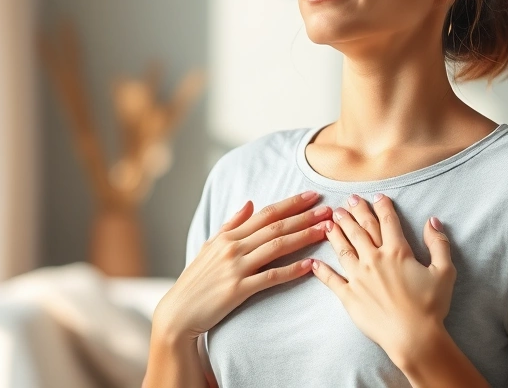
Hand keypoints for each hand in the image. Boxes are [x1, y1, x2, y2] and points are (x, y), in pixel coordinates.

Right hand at [153, 190, 332, 340]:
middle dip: (304, 216)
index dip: (291, 204)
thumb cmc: (196, 280)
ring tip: (324, 231)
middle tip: (328, 209)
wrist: (179, 311)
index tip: (311, 196)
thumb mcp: (209, 246)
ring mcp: (236, 268)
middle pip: (275, 226)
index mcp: (228, 235)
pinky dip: (291, 270)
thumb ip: (230, 224)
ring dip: (303, 237)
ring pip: (276, 247)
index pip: (265, 214)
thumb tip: (249, 203)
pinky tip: (310, 265)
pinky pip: (270, 277)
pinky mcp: (238, 290)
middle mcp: (233, 247)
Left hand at [310, 193, 455, 368]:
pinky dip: (321, 270)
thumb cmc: (431, 306)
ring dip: (336, 232)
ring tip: (330, 220)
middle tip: (348, 201)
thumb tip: (432, 220)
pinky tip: (313, 262)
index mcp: (397, 252)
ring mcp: (358, 277)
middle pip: (361, 229)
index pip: (388, 222)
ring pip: (344, 248)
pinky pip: (332, 280)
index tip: (377, 196)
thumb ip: (439, 244)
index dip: (383, 206)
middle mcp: (374, 259)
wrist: (413, 337)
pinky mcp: (349, 295)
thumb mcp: (444, 272)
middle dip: (354, 212)